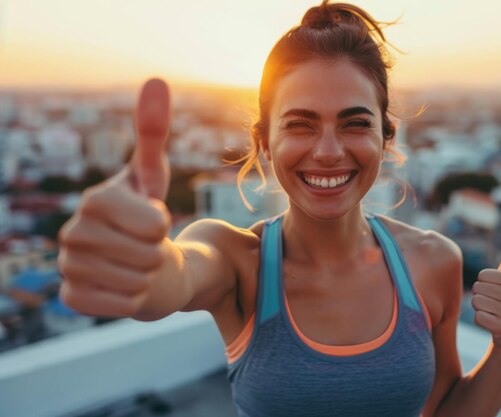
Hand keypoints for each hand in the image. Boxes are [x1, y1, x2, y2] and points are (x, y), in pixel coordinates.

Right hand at [58, 78, 171, 317]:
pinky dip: (135, 298)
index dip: (165, 225)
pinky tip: (124, 284)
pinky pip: (124, 305)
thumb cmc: (146, 214)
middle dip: (158, 253)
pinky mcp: (72, 297)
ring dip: (148, 276)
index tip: (152, 219)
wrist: (135, 260)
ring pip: (139, 283)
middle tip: (144, 245)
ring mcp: (68, 267)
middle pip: (150, 255)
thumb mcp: (153, 174)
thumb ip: (153, 130)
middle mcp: (72, 233)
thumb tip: (156, 80)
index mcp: (94, 200)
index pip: (156, 225)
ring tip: (136, 263)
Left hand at [471, 231, 500, 355]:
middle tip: (493, 303)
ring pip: (476, 302)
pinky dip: (480, 320)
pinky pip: (478, 318)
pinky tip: (492, 323)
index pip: (482, 275)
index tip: (495, 290)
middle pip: (477, 288)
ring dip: (479, 308)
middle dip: (480, 296)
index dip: (483, 283)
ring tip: (492, 312)